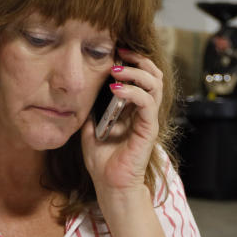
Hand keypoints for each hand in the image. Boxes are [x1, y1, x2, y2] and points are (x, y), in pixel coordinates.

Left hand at [81, 48, 162, 194]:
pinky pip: (147, 104)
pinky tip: (116, 89)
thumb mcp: (90, 127)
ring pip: (155, 85)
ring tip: (116, 70)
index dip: (132, 61)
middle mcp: (144, 111)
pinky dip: (133, 92)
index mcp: (133, 108)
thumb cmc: (103, 160)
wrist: (110, 185)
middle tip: (120, 52)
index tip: (115, 50)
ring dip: (136, 72)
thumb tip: (82, 91)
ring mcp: (148, 120)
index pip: (142, 76)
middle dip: (138, 59)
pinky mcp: (148, 130)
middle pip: (154, 75)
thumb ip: (91, 109)